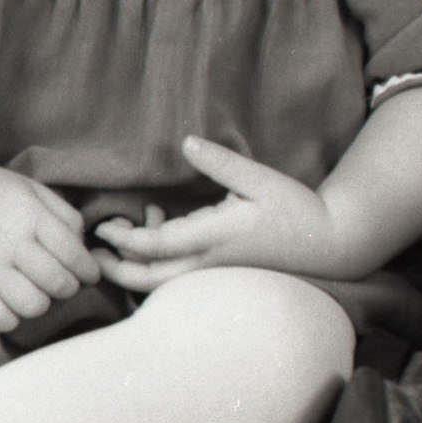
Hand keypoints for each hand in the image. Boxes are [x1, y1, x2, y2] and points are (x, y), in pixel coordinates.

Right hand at [0, 158, 98, 333]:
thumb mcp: (30, 188)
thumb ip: (65, 215)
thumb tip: (85, 252)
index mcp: (29, 214)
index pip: (75, 256)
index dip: (88, 271)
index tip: (87, 274)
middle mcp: (9, 241)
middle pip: (59, 284)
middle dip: (68, 287)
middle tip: (60, 282)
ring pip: (33, 306)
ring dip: (41, 302)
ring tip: (34, 291)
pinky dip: (10, 317)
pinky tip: (8, 303)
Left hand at [94, 136, 346, 289]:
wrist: (329, 244)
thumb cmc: (295, 209)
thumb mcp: (260, 179)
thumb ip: (221, 163)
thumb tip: (187, 142)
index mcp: (215, 239)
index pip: (156, 248)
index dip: (123, 241)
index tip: (102, 227)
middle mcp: (210, 262)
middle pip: (150, 280)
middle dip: (116, 271)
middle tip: (91, 255)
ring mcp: (214, 272)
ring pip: (163, 280)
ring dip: (136, 262)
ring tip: (119, 233)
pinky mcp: (220, 271)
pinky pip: (180, 272)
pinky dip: (161, 255)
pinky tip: (159, 220)